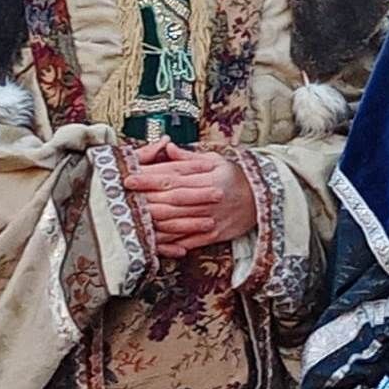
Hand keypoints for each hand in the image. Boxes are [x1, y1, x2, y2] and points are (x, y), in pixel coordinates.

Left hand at [121, 141, 256, 257]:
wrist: (265, 201)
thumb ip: (189, 157)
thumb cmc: (236, 178)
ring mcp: (211, 218)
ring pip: (177, 221)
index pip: (172, 177)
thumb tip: (166, 147)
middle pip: (171, 200)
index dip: (149, 179)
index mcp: (208, 177)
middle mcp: (209, 198)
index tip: (129, 178)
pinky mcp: (214, 235)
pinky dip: (171, 241)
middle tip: (124, 200)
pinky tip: (155, 240)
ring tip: (133, 219)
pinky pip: (189, 240)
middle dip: (146, 200)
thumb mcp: (216, 161)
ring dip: (154, 221)